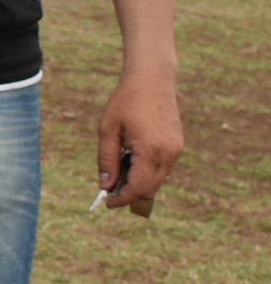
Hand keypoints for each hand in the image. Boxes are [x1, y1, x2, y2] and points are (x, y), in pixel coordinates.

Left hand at [94, 73, 181, 215]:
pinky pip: (163, 168)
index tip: (107, 203)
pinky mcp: (178, 145)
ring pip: (158, 180)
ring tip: (117, 173)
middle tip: (109, 191)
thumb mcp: (107, 130)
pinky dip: (147, 172)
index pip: (139, 188)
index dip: (123, 199)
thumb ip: (106, 160)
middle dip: (130, 194)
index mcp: (150, 150)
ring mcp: (176, 150)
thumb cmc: (125, 101)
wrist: (152, 79)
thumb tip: (105, 185)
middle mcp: (168, 153)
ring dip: (139, 183)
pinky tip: (130, 162)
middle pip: (150, 188)